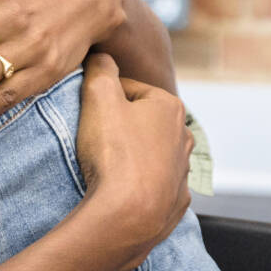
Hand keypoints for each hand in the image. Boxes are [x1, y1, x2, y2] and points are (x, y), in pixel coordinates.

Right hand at [72, 52, 195, 270]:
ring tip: (106, 168)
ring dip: (132, 157)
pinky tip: (123, 191)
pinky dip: (141, 186)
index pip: (129, 90)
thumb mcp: (98, 97)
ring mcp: (183, 172)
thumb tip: (101, 54)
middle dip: (119, 128)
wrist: (127, 216)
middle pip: (142, 122)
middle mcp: (184, 137)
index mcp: (169, 106)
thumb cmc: (114, 153)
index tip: (86, 115)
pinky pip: (155, 186)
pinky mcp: (176, 202)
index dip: (102, 99)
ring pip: (151, 154)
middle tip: (93, 141)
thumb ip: (100, 68)